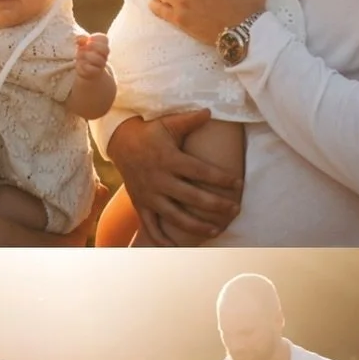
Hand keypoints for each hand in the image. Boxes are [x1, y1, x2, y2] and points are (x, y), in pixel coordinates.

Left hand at [75, 33, 109, 78]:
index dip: (96, 37)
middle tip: (87, 46)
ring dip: (87, 55)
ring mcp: (100, 65)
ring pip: (100, 60)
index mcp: (102, 46)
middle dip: (94, 45)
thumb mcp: (82, 46)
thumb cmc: (85, 55)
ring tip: (80, 55)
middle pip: (106, 49)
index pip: (104, 39)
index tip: (89, 39)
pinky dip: (84, 65)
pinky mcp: (94, 73)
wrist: (86, 71)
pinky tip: (80, 64)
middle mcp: (104, 56)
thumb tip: (78, 39)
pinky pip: (91, 69)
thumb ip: (81, 40)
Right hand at [105, 112, 240, 246]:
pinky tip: (177, 247)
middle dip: (217, 206)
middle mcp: (160, 180)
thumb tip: (211, 111)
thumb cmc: (149, 132)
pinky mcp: (141, 204)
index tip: (239, 183)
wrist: (120, 143)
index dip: (221, 179)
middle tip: (235, 210)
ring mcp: (150, 195)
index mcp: (170, 160)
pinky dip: (162, 239)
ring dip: (197, 226)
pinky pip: (151, 226)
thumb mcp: (167, 123)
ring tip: (217, 231)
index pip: (201, 172)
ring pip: (176, 216)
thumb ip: (190, 120)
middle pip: (193, 198)